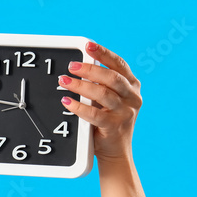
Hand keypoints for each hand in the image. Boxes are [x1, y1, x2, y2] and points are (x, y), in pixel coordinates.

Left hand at [59, 41, 141, 164]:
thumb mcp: (109, 99)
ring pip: (103, 94)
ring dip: (81, 86)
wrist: (116, 151)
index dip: (103, 53)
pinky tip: (67, 102)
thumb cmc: (109, 122)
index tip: (88, 45)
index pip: (118, 64)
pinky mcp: (114, 126)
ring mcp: (125, 112)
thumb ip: (101, 84)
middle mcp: (132, 97)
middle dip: (89, 69)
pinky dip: (78, 107)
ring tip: (64, 81)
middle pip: (111, 77)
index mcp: (132, 86)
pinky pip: (94, 114)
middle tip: (71, 66)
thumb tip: (81, 66)